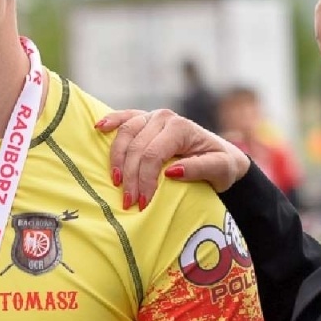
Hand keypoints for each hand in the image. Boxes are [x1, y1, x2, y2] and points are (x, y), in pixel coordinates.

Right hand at [97, 108, 250, 208]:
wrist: (222, 156)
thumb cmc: (222, 165)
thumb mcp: (220, 169)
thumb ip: (199, 169)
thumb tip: (171, 172)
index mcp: (181, 127)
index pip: (153, 155)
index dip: (144, 180)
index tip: (142, 203)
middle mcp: (164, 117)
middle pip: (137, 148)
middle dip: (131, 178)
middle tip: (128, 203)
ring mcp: (152, 116)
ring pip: (125, 135)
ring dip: (117, 160)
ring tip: (117, 183)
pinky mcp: (144, 120)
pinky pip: (123, 118)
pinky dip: (110, 121)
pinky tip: (98, 128)